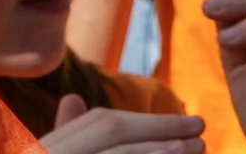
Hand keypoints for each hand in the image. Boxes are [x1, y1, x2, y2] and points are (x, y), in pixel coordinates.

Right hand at [44, 97, 203, 153]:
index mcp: (45, 145)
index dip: (146, 121)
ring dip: (160, 151)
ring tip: (197, 146)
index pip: (100, 123)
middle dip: (159, 128)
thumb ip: (65, 131)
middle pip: (111, 131)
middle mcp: (50, 151)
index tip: (187, 123)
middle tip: (200, 129)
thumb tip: (74, 98)